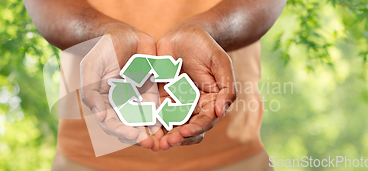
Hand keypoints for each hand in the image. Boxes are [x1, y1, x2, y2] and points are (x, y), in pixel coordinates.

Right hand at [79, 23, 162, 149]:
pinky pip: (160, 108)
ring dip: (154, 133)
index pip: (112, 124)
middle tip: (152, 144)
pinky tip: (174, 123)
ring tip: (164, 141)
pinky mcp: (152, 93)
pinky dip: (165, 118)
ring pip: (146, 122)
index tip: (134, 136)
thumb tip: (100, 118)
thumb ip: (91, 92)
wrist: (122, 35)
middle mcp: (121, 106)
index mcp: (105, 104)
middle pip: (131, 127)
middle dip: (141, 138)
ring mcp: (137, 101)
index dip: (122, 132)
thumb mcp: (92, 68)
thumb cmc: (103, 51)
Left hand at [156, 24, 237, 149]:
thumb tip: (220, 112)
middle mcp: (194, 107)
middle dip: (176, 138)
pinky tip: (141, 129)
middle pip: (186, 128)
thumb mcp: (220, 63)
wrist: (185, 34)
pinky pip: (154, 114)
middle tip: (165, 143)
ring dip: (162, 136)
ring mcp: (176, 104)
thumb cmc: (206, 47)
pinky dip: (149, 124)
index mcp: (211, 102)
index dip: (195, 128)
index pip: (204, 121)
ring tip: (152, 143)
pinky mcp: (160, 98)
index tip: (184, 132)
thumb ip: (226, 87)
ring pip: (169, 126)